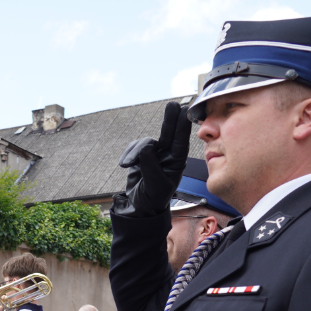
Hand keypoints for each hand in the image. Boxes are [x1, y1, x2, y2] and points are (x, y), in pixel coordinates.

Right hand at [114, 101, 191, 216]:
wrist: (140, 204)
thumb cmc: (153, 198)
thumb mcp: (155, 185)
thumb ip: (151, 166)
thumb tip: (146, 146)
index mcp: (177, 162)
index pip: (180, 141)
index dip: (182, 125)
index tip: (184, 111)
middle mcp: (168, 154)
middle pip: (169, 133)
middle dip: (170, 119)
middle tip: (173, 105)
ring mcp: (155, 153)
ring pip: (145, 142)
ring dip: (134, 152)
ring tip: (128, 164)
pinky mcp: (142, 153)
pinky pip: (134, 147)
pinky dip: (128, 154)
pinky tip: (126, 164)